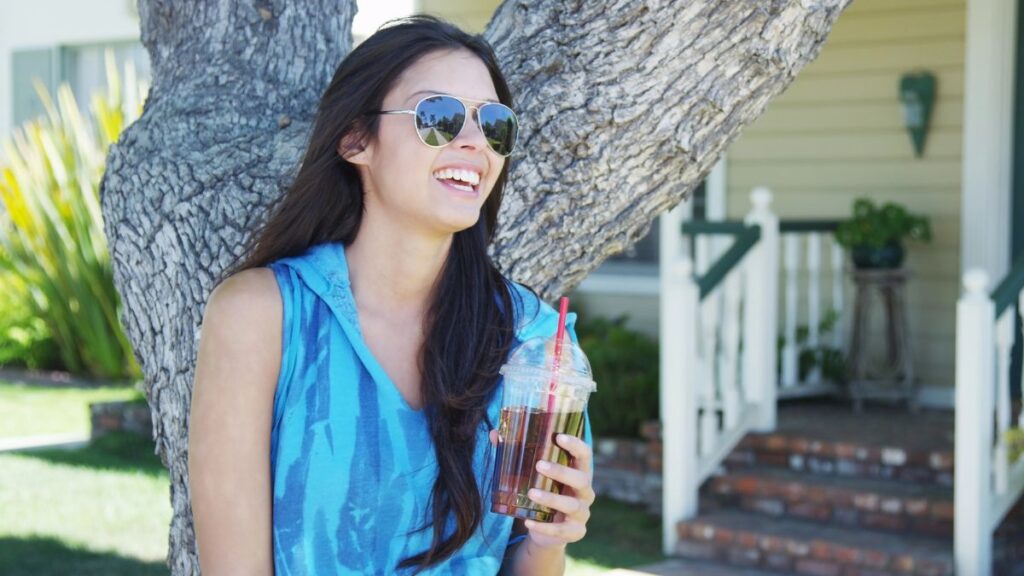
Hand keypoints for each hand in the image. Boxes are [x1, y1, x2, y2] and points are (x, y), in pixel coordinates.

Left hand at [488, 430, 594, 549]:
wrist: (548, 531)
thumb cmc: (543, 493)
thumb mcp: (533, 475)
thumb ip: (516, 453)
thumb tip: (493, 433)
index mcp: (579, 472)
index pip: (584, 455)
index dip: (575, 444)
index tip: (558, 436)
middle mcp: (585, 491)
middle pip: (581, 479)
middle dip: (561, 471)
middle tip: (538, 464)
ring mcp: (582, 513)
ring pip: (571, 504)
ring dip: (551, 498)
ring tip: (530, 493)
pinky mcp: (575, 532)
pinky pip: (561, 530)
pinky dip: (544, 526)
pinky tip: (527, 521)